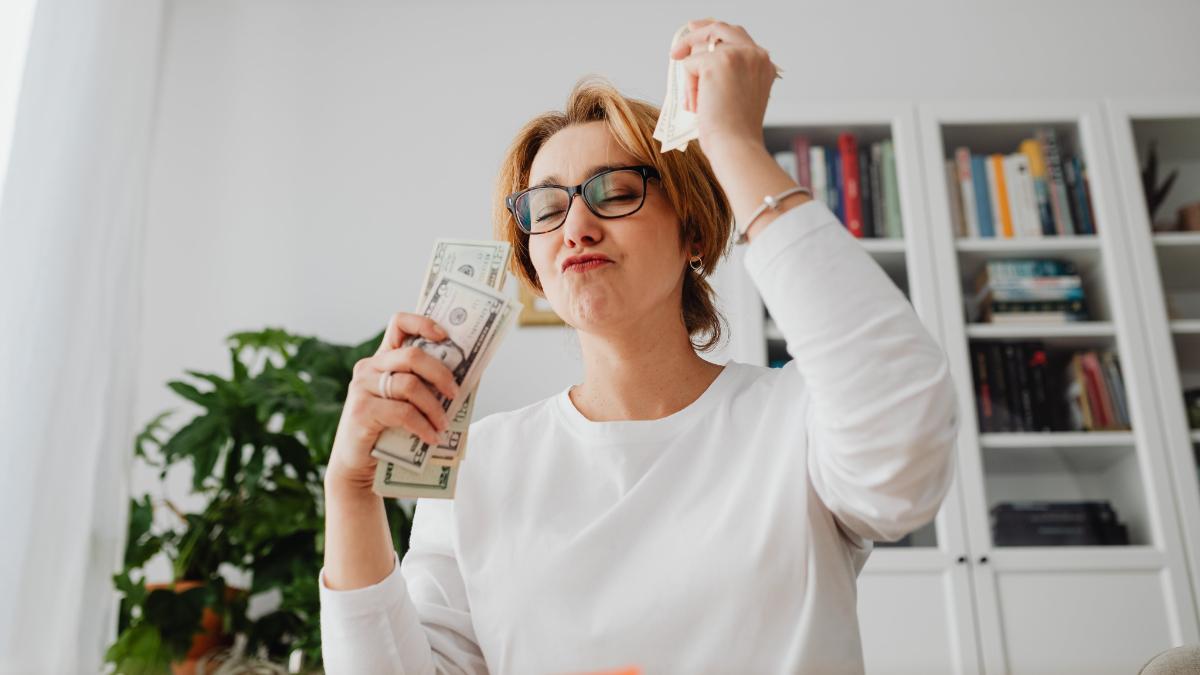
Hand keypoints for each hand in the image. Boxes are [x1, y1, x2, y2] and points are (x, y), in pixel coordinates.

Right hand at [326, 312, 460, 490]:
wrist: (359, 465)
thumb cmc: (389, 431)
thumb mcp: (409, 403)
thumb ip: (427, 386)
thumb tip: (470, 375)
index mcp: (383, 359)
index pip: (399, 324)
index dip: (423, 323)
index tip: (445, 337)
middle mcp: (370, 368)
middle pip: (412, 355)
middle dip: (440, 373)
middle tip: (455, 394)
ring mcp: (363, 388)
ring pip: (410, 385)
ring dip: (434, 407)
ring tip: (443, 425)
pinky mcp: (362, 411)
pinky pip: (403, 412)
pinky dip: (423, 425)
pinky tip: (432, 437)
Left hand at [669, 18, 778, 159]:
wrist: (736, 147)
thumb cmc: (736, 132)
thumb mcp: (739, 96)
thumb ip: (729, 75)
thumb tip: (699, 60)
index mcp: (763, 63)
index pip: (737, 36)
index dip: (715, 33)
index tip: (697, 35)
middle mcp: (755, 54)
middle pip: (720, 28)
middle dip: (697, 33)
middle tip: (679, 48)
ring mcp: (737, 55)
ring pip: (700, 51)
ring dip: (692, 77)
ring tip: (697, 103)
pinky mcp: (716, 62)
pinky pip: (689, 66)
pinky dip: (688, 88)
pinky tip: (697, 107)